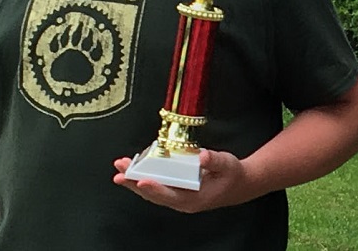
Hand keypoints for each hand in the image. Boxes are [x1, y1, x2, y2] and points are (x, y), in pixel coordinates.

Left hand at [112, 149, 256, 212]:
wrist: (238, 185)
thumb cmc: (231, 174)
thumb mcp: (227, 164)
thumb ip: (214, 160)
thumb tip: (202, 156)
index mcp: (195, 198)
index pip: (170, 195)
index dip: (154, 188)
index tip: (141, 180)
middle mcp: (182, 201)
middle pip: (154, 195)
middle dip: (134, 183)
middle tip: (119, 173)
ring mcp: (177, 197)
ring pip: (151, 192)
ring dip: (133, 180)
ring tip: (120, 168)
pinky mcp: (175, 191)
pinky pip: (155, 186)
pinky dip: (141, 178)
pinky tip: (132, 168)